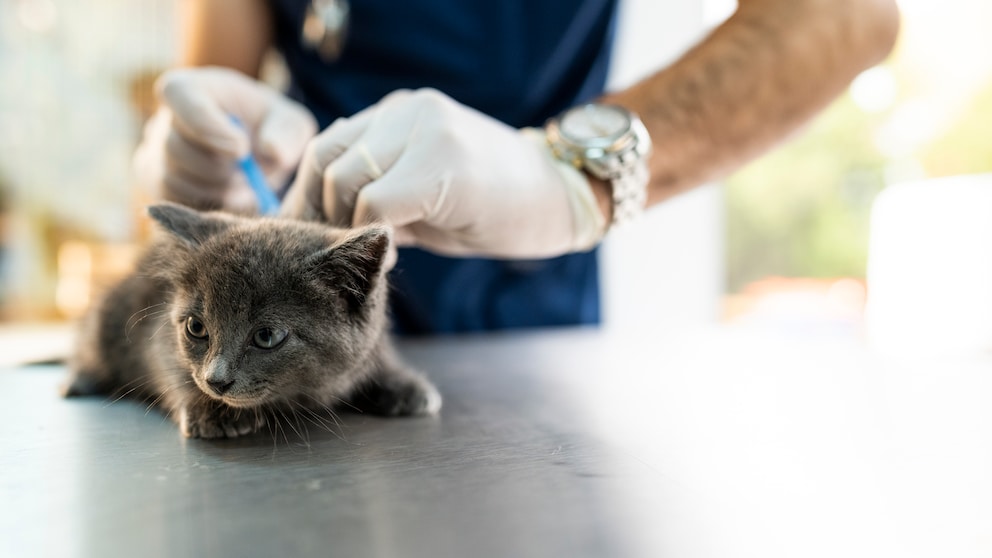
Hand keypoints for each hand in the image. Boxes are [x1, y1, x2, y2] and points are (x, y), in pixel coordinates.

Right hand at [133, 67, 316, 212]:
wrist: (255, 155)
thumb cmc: (270, 129)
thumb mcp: (290, 124)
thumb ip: (288, 133)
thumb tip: (273, 151)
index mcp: (191, 88)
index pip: (178, 94)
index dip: (208, 125)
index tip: (242, 149)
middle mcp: (163, 119)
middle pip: (175, 146)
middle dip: (220, 167)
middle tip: (250, 173)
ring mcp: (154, 153)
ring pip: (174, 179)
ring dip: (217, 189)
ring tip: (246, 184)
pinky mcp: (158, 185)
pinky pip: (174, 201)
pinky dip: (207, 205)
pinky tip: (232, 197)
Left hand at [281, 88, 606, 258]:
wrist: (562, 200)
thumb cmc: (494, 205)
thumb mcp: (425, 194)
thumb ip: (377, 193)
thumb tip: (321, 226)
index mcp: (399, 113)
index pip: (327, 148)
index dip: (311, 198)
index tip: (317, 239)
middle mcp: (407, 111)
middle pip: (326, 160)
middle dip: (322, 213)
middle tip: (336, 254)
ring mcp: (425, 130)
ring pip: (345, 180)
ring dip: (348, 225)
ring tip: (371, 253)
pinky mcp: (441, 161)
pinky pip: (375, 202)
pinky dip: (373, 235)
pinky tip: (394, 255)